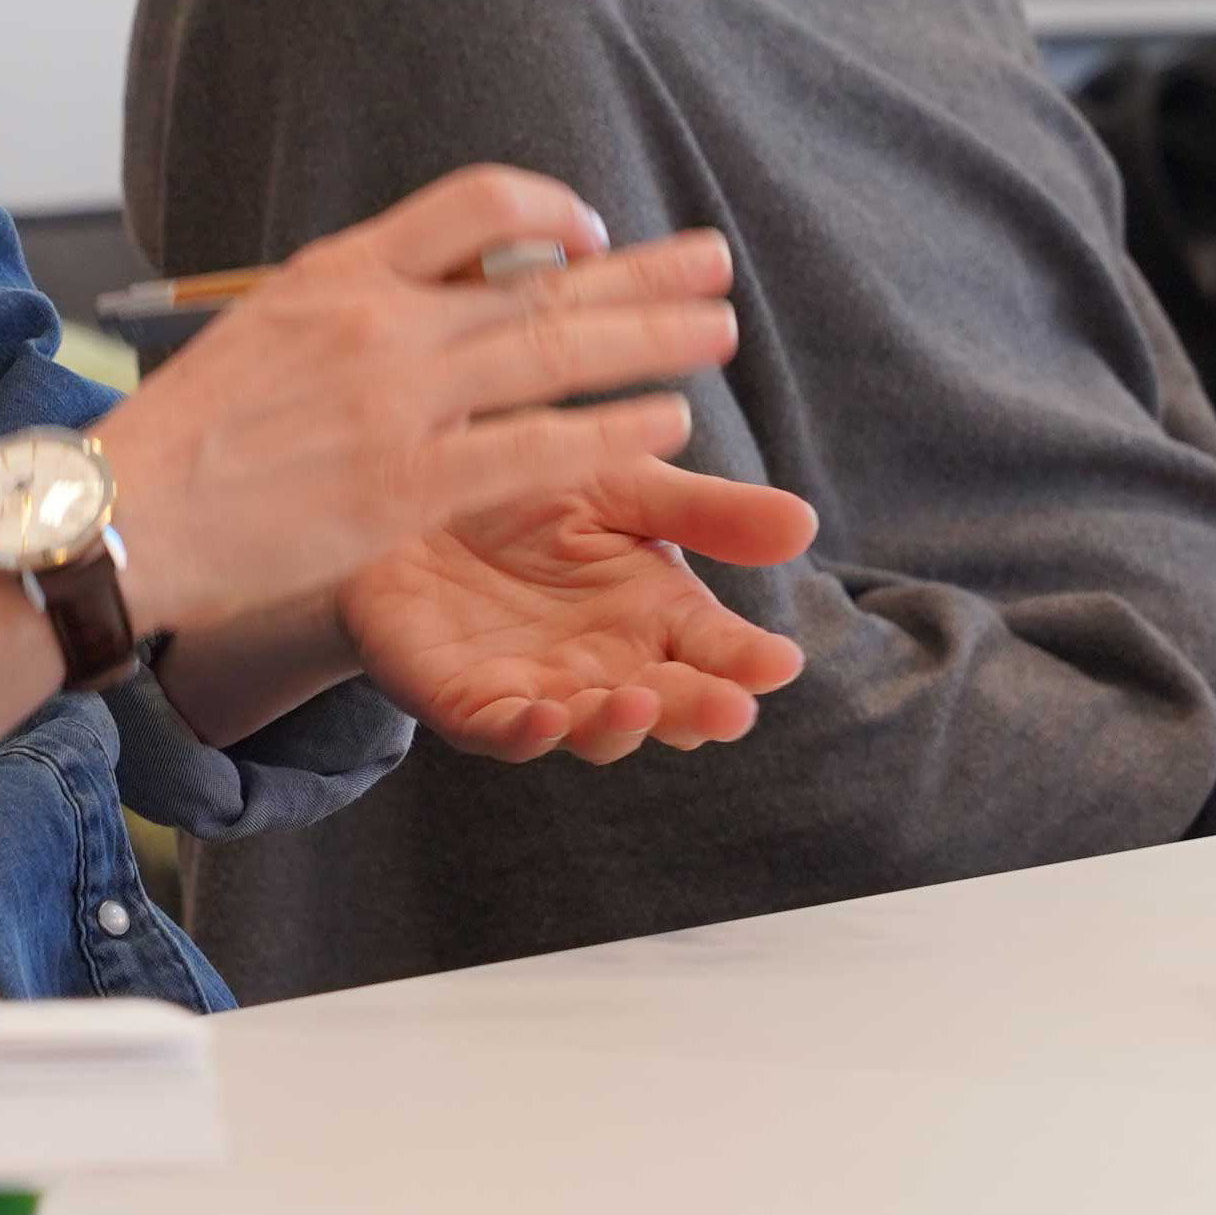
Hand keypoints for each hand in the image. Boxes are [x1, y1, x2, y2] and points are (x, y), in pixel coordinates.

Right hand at [91, 168, 748, 642]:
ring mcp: (395, 404)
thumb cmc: (189, 436)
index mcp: (338, 273)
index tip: (588, 234)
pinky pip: (538, 448)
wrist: (113, 519)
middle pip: (541, 279)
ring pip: (555, 353)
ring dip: (651, 341)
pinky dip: (611, 432)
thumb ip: (356, 301)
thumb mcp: (265, 328)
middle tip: (715, 265)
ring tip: (717, 334)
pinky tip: (664, 428)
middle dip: (642, 273)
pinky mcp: (405, 488)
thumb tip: (439, 282)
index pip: (471, 201)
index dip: (547, 210)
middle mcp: (376, 322)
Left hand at [341, 459, 818, 761]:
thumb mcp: (624, 483)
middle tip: (729, 708)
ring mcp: (537, 686)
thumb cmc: (527, 488)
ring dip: (616, 725)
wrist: (411, 482)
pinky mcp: (462, 697)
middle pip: (664, 702)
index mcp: (654, 611)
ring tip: (640, 703)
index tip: (779, 663)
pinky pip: (497, 729)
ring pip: (587, 726)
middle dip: (695, 710)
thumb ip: (705, 510)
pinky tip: (547, 718)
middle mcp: (605, 662)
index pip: (715, 647)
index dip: (747, 661)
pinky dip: (524, 732)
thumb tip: (804, 524)